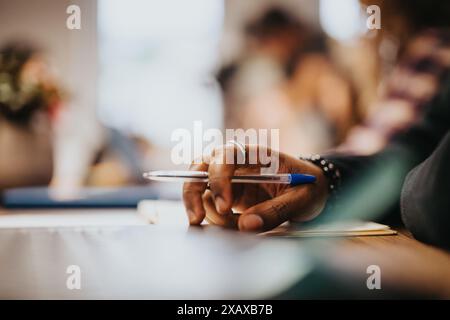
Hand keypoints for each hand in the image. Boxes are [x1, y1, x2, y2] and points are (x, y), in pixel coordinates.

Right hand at [182, 144, 328, 231]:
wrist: (312, 190)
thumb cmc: (310, 187)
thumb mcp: (302, 199)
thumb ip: (276, 211)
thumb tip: (246, 225)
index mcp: (257, 155)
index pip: (227, 155)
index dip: (219, 178)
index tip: (225, 207)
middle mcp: (238, 162)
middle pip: (200, 166)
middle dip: (193, 191)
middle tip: (196, 219)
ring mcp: (230, 178)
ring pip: (199, 186)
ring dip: (206, 210)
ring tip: (233, 225)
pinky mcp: (227, 193)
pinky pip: (208, 203)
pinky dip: (212, 217)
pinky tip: (233, 225)